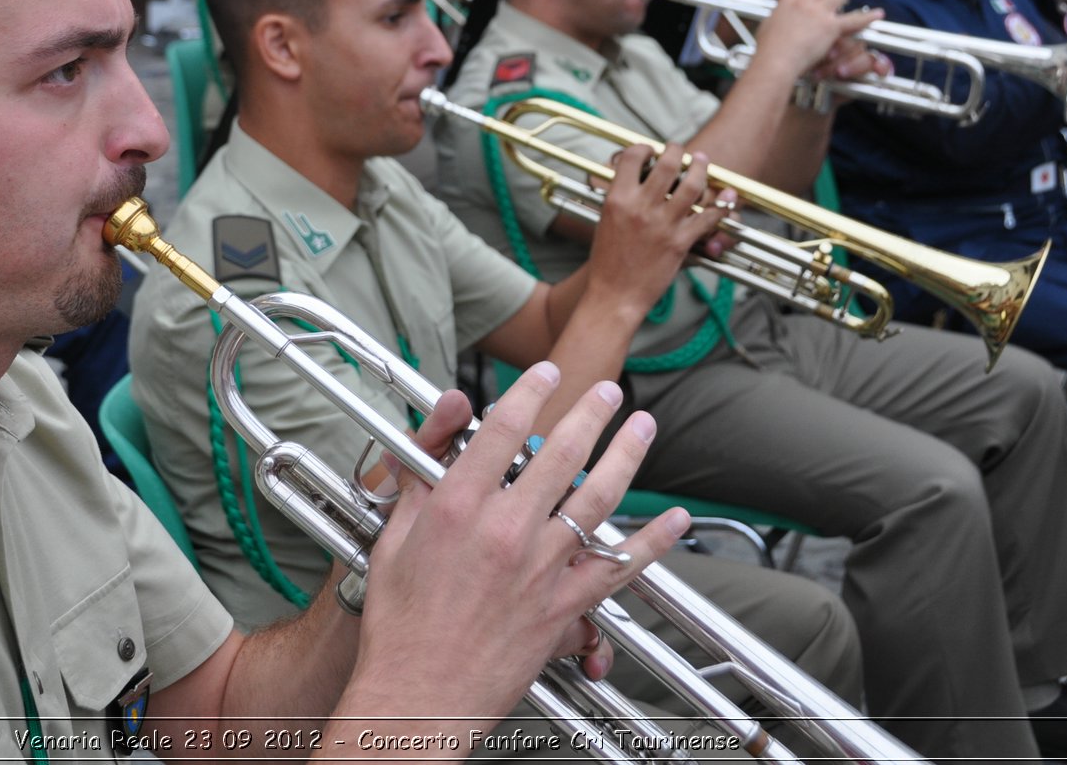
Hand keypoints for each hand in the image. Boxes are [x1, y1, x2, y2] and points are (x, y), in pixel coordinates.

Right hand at [351, 364, 685, 722]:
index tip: (545, 372)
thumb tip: (441, 432)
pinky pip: (620, 566)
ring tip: (642, 425)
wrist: (420, 694)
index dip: (529, 391)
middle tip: (607, 390)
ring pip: (598, 496)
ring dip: (627, 454)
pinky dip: (654, 542)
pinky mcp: (565, 606)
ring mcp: (540, 567)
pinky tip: (675, 520)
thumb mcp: (391, 538)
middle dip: (589, 411)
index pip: (501, 428)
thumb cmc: (400, 622)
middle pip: (560, 452)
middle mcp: (504, 528)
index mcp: (456, 506)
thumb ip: (419, 478)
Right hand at [588, 144, 727, 312]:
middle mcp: (641, 207)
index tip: (650, 151)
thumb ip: (620, 198)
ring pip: (692, 185)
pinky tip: (724, 197)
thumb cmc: (607, 262)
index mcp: (617, 200)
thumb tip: (631, 180)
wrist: (614, 295)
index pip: (632, 157)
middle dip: (677, 150)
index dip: (644, 148)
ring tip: (702, 161)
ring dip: (701, 168)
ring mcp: (662, 224)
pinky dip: (720, 206)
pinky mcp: (680, 242)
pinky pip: (707, 217)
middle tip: (681, 150)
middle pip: (667, 164)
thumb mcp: (605, 222)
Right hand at [755, 0, 882, 78]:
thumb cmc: (767, 49)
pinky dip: (867, 18)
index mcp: (787, 2)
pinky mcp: (830, 28)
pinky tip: (878, 13)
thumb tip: (773, 20)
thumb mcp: (765, 27)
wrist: (776, 60)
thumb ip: (773, 19)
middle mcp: (804, 3)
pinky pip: (853, 21)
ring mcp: (818, 13)